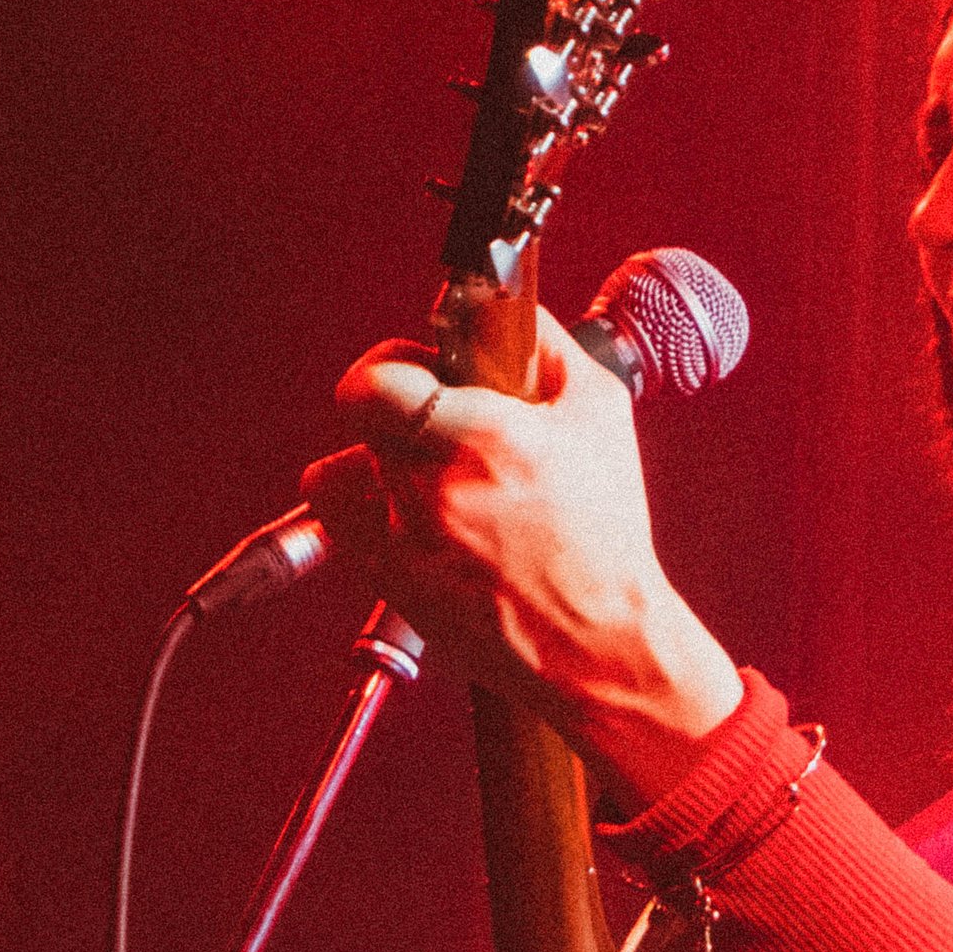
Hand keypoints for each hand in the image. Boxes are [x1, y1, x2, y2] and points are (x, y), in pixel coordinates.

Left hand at [304, 307, 743, 802]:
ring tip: (440, 482)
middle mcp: (432, 490)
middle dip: (399, 409)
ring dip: (384, 463)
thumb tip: (511, 307)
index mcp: (482, 439)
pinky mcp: (388, 581)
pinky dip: (373, 512)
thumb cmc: (605, 539)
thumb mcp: (600, 415)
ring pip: (347, 470)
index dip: (391, 363)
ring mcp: (403, 540)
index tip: (416, 368)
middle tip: (436, 421)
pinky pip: (347, 525)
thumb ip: (547, 343)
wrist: (598, 644)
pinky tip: (422, 520)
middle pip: (365, 416)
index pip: (377, 377)